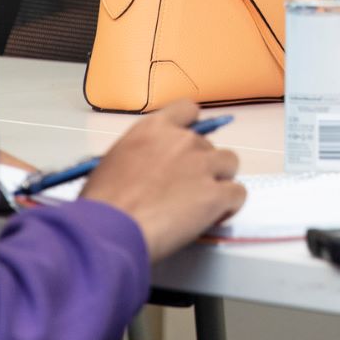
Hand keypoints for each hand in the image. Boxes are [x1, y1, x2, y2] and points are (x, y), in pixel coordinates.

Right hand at [81, 101, 246, 261]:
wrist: (110, 229)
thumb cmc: (102, 203)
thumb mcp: (115, 163)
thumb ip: (141, 156)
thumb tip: (149, 170)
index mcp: (154, 129)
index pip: (187, 110)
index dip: (191, 128)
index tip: (186, 147)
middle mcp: (182, 140)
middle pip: (209, 145)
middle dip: (200, 166)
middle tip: (184, 191)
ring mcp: (202, 166)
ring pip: (230, 163)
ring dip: (220, 180)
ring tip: (202, 203)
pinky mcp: (216, 194)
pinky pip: (238, 193)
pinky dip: (230, 206)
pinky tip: (214, 217)